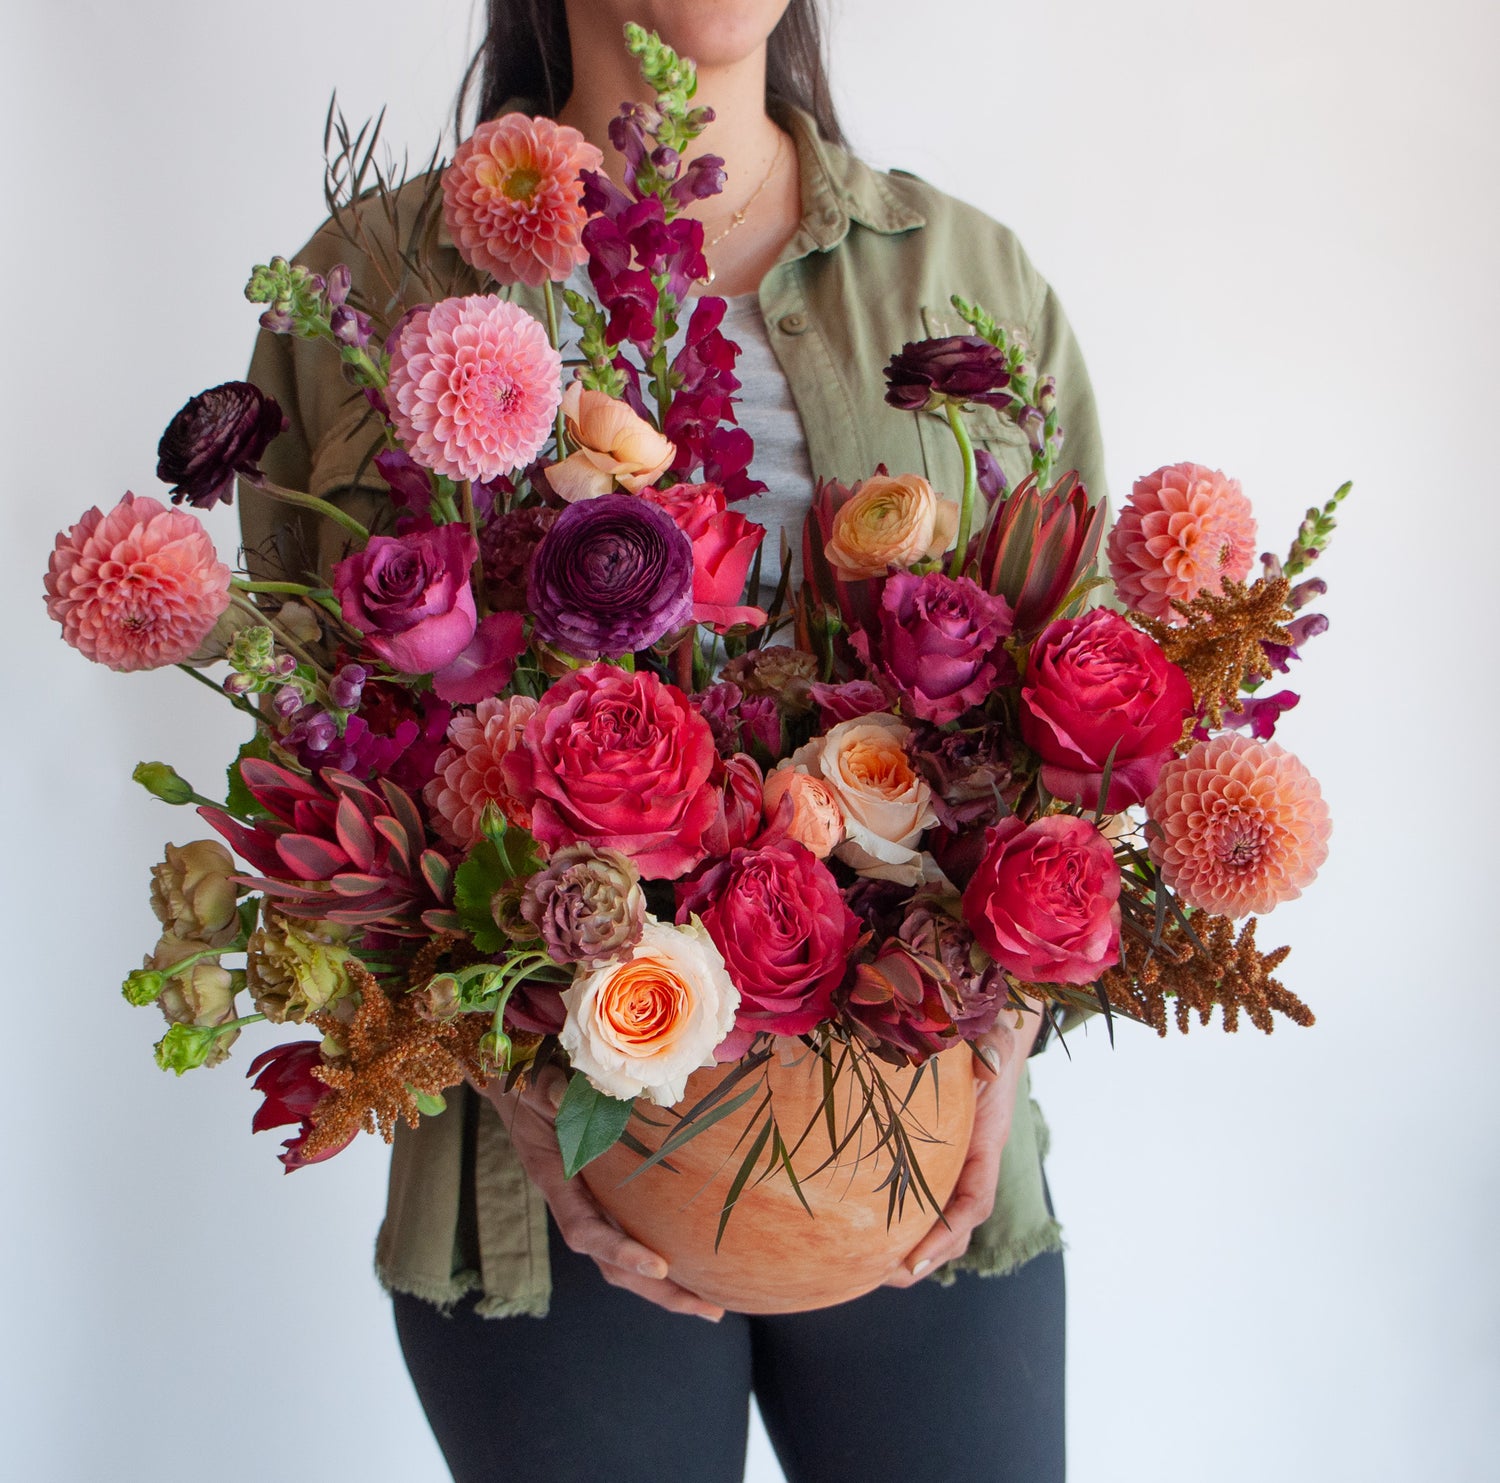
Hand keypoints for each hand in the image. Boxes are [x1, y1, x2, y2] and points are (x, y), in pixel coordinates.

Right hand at [473, 1065, 725, 1321]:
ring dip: (668, 1285)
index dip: (618, 1251)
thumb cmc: (531, 1086)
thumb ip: (547, 1091)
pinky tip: (701, 1260)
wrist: (522, 1090)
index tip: (658, 1267)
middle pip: (613, 1264)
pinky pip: (637, 1230)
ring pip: (627, 1258)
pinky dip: (667, 1248)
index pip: (585, 1230)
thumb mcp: (535, 1085)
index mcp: (556, 1181)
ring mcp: (595, 1203)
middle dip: (657, 1290)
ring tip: (713, 1303)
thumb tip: (558, 1092)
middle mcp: (577, 1202)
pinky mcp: (612, 1195)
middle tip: (708, 1308)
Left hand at [883, 999, 1043, 1286]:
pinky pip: (916, 1195)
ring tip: (865, 1268)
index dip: (949, 1232)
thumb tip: (987, 1065)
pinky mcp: (926, 1156)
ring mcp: (950, 1164)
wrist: (981, 1036)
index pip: (975, 1200)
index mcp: (987, 1143)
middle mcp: (970, 1163)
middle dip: (927, 1255)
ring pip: (936, 1218)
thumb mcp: (994, 1035)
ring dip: (910, 1246)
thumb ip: (994, 1046)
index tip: (919, 1257)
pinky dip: (895, 1219)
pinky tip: (859, 1230)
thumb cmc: (986, 1037)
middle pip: (956, 1226)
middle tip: (885, 1274)